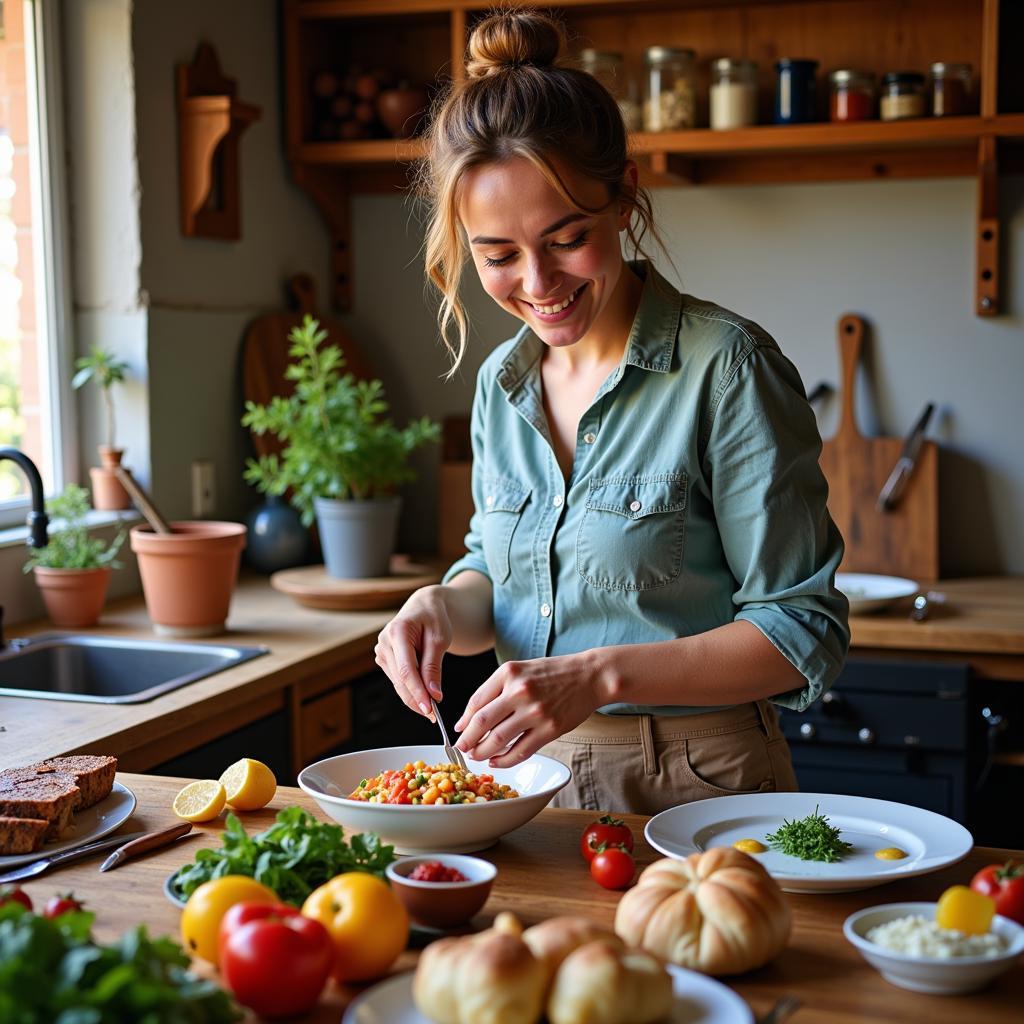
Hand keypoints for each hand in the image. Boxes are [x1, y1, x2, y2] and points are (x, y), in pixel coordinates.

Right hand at [375, 585, 453, 718]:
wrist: (424, 607)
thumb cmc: (434, 618)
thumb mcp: (440, 639)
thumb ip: (434, 666)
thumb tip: (433, 694)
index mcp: (398, 631)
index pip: (406, 670)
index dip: (417, 692)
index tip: (430, 710)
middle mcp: (384, 641)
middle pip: (400, 680)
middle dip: (417, 700)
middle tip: (434, 717)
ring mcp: (382, 651)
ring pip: (398, 683)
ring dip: (414, 697)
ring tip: (432, 708)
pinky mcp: (384, 659)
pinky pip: (398, 680)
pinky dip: (411, 690)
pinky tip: (424, 696)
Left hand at [454, 652, 604, 767]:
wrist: (589, 676)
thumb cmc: (552, 673)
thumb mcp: (520, 670)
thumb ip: (496, 689)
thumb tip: (469, 718)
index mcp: (508, 672)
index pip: (476, 701)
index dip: (463, 720)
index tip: (458, 731)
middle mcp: (519, 691)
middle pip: (482, 723)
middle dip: (467, 740)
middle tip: (461, 749)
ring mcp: (535, 711)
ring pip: (498, 740)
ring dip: (482, 752)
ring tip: (476, 756)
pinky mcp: (549, 729)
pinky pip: (520, 751)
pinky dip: (504, 760)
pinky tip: (496, 761)